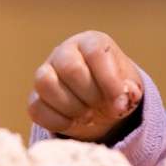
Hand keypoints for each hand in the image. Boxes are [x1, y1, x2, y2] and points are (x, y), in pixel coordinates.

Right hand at [28, 30, 143, 141]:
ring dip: (72, 107)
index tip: (120, 103)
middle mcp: (64, 52)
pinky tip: (74, 122)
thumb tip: (123, 98)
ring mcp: (45, 73)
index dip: (109, 81)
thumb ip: (130, 90)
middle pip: (70, 68)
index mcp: (91, 42)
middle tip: (102, 108)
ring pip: (46, 83)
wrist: (100, 104)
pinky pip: (36, 108)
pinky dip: (58, 121)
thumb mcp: (130, 86)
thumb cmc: (115, 88)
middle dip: (91, 95)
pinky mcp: (35, 97)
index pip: (95, 53)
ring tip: (88, 115)